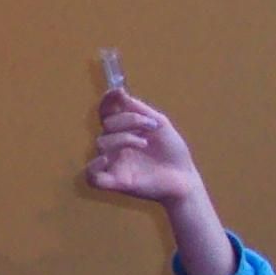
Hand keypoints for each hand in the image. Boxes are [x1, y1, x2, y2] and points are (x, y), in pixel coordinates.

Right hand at [83, 89, 204, 210]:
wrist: (184, 177)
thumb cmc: (172, 151)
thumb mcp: (160, 123)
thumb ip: (139, 109)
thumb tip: (119, 92)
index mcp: (124, 130)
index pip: (106, 113)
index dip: (107, 101)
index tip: (118, 92)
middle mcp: (115, 145)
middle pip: (106, 125)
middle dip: (128, 120)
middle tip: (151, 126)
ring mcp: (114, 163)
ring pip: (101, 144)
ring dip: (123, 138)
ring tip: (145, 144)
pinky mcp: (115, 182)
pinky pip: (91, 176)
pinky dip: (94, 167)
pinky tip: (107, 160)